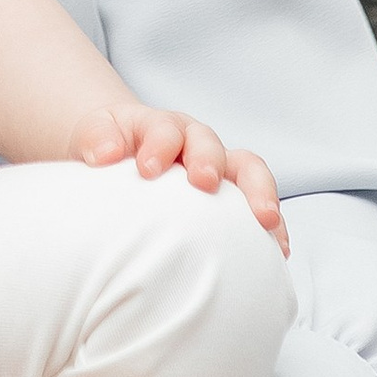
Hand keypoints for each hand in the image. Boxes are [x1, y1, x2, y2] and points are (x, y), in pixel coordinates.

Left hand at [72, 103, 285, 251]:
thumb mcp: (96, 135)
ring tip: (266, 221)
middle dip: (211, 162)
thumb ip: (97, 138)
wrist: (125, 152)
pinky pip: (260, 206)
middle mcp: (196, 142)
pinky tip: (279, 249)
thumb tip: (102, 154)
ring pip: (249, 170)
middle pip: (211, 144)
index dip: (159, 146)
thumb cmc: (111, 147)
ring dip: (260, 192)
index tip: (147, 169)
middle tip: (205, 182)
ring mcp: (220, 167)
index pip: (164, 129)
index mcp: (162, 127)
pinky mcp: (235, 197)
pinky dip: (274, 225)